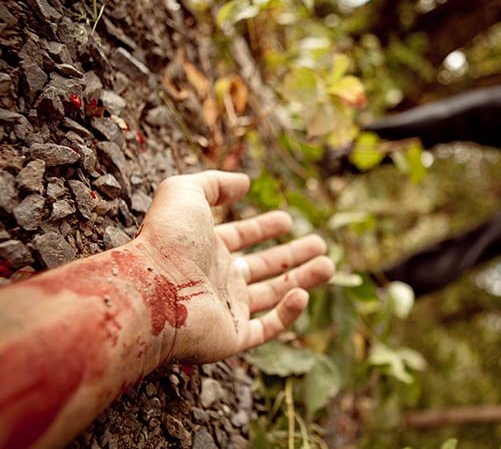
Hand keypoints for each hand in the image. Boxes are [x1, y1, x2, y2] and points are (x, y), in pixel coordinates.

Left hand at [138, 171, 334, 362]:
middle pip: (263, 266)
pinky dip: (288, 312)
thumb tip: (244, 183)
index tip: (287, 220)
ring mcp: (225, 309)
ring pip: (272, 295)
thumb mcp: (184, 193)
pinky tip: (302, 293)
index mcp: (205, 248)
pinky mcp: (232, 337)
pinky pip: (267, 327)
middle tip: (320, 244)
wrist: (150, 292)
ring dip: (302, 279)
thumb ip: (214, 183)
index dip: (263, 227)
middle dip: (292, 255)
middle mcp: (217, 279)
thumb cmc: (165, 240)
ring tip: (328, 266)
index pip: (240, 237)